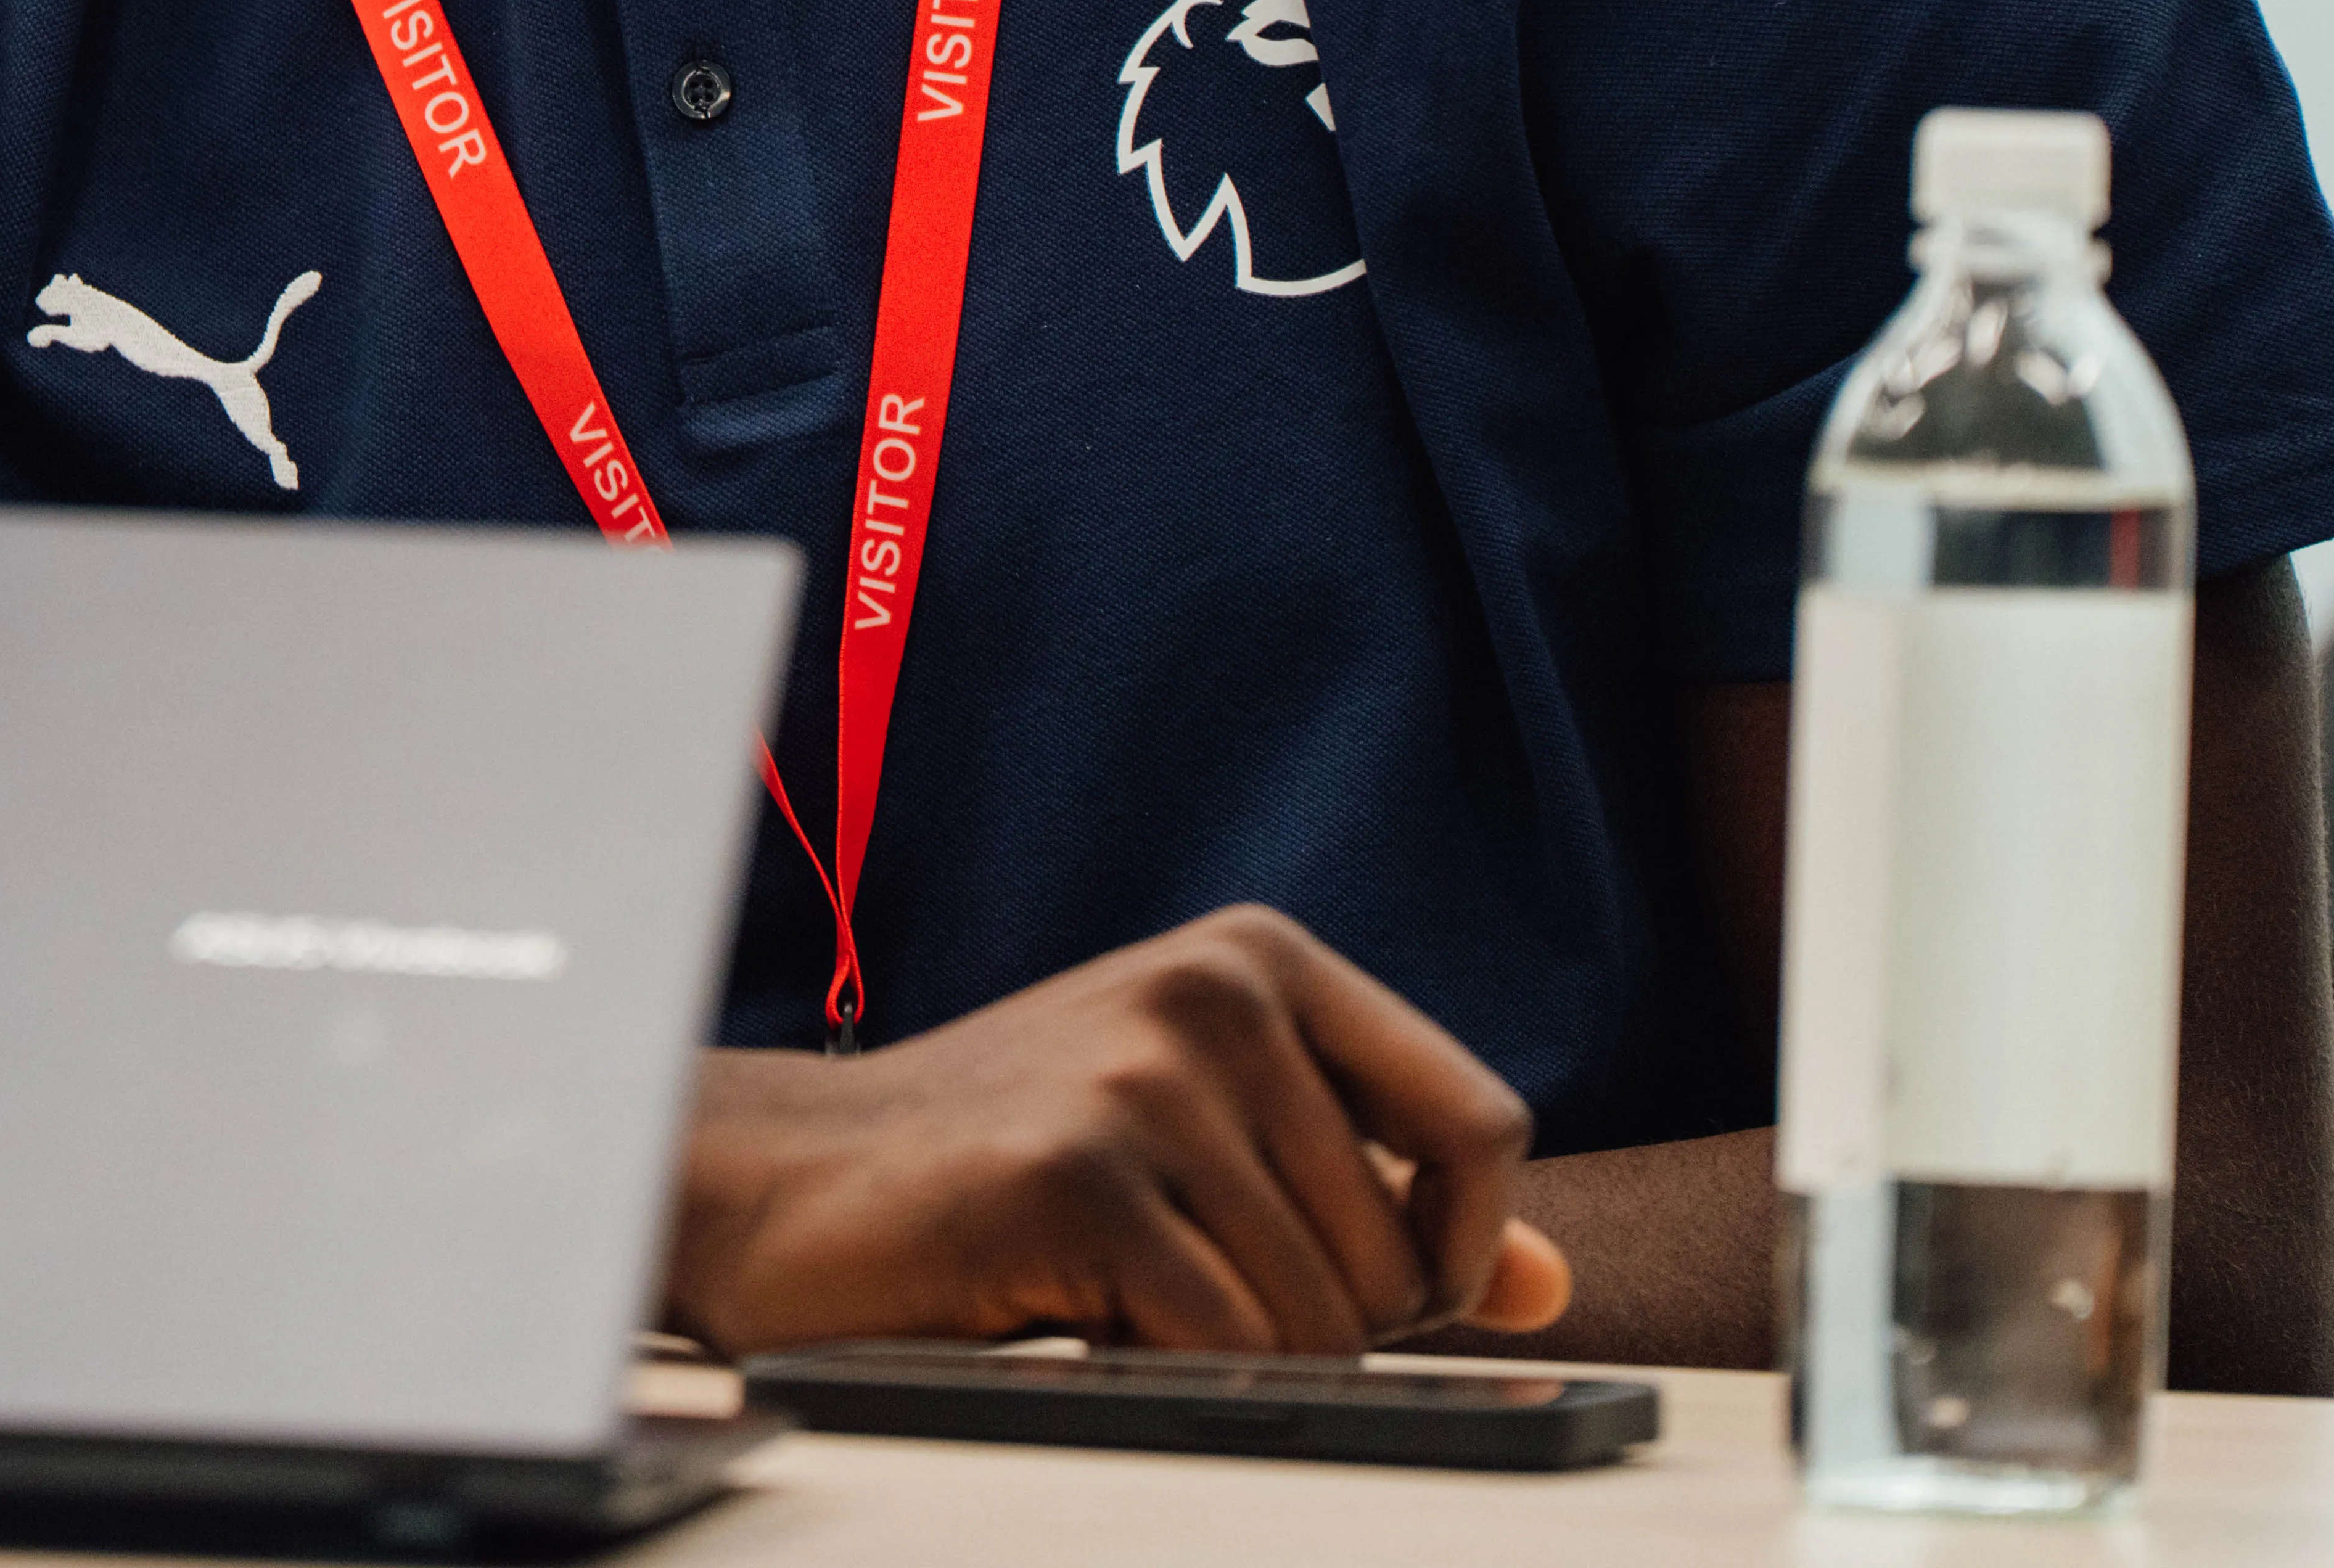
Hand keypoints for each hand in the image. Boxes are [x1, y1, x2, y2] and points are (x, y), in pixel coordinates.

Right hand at [660, 907, 1573, 1354]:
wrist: (789, 1184)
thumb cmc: (1007, 1163)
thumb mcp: (1213, 1142)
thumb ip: (1378, 1197)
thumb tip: (1544, 1282)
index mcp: (1259, 960)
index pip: (1479, 1123)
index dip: (1458, 1243)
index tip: (1385, 1286)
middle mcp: (1213, 991)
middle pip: (1399, 1256)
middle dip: (1324, 1325)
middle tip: (1185, 1290)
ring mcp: (1142, 1073)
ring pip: (1318, 1319)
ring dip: (1234, 1356)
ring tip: (1119, 1293)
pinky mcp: (1076, 1171)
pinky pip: (1224, 1347)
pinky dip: (1169, 1373)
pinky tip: (1078, 1315)